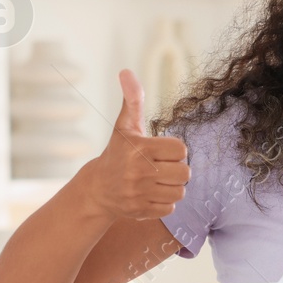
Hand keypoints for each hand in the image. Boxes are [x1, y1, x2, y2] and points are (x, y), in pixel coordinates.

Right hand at [82, 69, 189, 219]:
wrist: (97, 189)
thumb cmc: (118, 153)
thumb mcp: (124, 126)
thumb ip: (132, 99)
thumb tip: (126, 71)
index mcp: (139, 148)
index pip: (181, 150)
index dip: (175, 150)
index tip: (163, 151)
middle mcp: (139, 172)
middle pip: (185, 173)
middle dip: (177, 170)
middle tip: (163, 167)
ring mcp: (139, 193)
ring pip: (180, 192)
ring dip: (173, 187)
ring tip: (160, 181)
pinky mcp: (140, 211)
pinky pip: (170, 208)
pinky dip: (164, 203)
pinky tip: (152, 194)